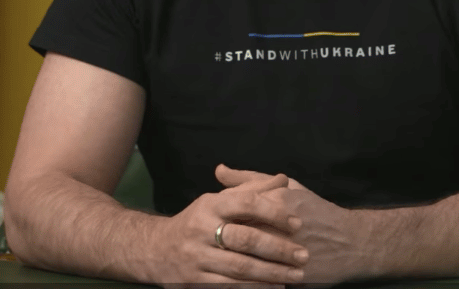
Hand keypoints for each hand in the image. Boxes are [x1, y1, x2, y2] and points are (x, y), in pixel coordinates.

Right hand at [147, 170, 308, 285]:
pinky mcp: (194, 283)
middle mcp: (201, 230)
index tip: (298, 224)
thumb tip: (283, 180)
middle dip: (278, 248)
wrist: (154, 250)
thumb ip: (251, 190)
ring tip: (296, 275)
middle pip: (246, 240)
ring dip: (271, 274)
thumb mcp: (217, 200)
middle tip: (304, 255)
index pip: (246, 203)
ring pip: (240, 269)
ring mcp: (196, 259)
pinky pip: (227, 288)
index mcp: (210, 206)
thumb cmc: (197, 221)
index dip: (274, 212)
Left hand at [216, 166, 367, 285]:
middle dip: (219, 246)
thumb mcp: (289, 188)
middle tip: (211, 249)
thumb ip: (251, 180)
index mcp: (275, 202)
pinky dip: (245, 282)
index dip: (216, 218)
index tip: (211, 224)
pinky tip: (238, 280)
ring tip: (219, 267)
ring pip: (243, 263)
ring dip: (229, 267)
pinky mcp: (289, 276)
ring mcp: (283, 254)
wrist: (350, 242)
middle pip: (234, 237)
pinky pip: (259, 281)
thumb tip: (218, 171)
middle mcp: (278, 226)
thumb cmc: (316, 210)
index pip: (232, 209)